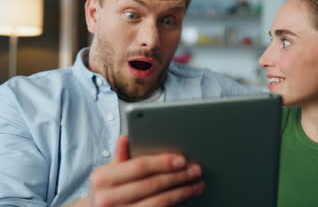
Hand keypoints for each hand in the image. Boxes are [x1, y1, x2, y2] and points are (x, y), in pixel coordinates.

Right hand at [87, 135, 204, 206]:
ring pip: (159, 202)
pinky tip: (186, 199)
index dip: (162, 162)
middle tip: (196, 170)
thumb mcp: (109, 171)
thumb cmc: (107, 189)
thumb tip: (126, 138)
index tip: (182, 159)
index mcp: (102, 179)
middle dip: (178, 176)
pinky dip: (175, 205)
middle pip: (152, 185)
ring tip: (196, 185)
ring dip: (182, 192)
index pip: (138, 166)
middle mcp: (107, 199)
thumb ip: (121, 156)